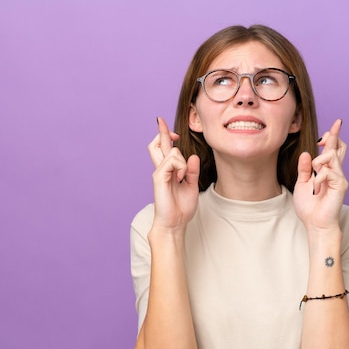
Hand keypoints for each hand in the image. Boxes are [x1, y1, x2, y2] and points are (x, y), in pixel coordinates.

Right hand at [148, 117, 199, 231]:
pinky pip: (172, 160)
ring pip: (171, 150)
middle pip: (157, 143)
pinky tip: (180, 179)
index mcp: (169, 171)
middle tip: (164, 124)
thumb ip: (192, 171)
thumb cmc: (181, 208)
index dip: (165, 135)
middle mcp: (161, 169)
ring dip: (182, 161)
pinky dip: (180, 167)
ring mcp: (159, 172)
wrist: (174, 224)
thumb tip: (192, 156)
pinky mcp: (158, 176)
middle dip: (162, 131)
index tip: (170, 128)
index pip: (164, 149)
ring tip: (182, 177)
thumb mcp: (191, 186)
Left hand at [293, 119, 347, 230]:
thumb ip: (304, 169)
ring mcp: (339, 177)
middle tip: (327, 133)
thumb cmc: (309, 207)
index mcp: (325, 171)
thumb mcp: (302, 184)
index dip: (332, 136)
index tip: (333, 125)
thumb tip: (307, 153)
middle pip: (338, 147)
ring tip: (314, 179)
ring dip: (318, 163)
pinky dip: (318, 178)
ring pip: (331, 156)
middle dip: (333, 137)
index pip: (331, 149)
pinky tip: (316, 189)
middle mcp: (335, 172)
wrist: (315, 223)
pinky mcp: (341, 184)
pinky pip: (328, 171)